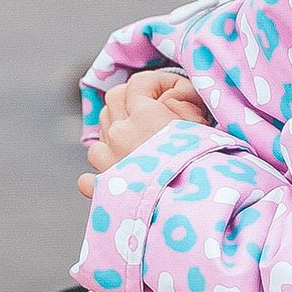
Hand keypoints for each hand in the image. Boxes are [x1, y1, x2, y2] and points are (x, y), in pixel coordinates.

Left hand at [81, 65, 207, 194]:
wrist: (191, 209)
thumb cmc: (202, 168)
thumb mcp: (202, 127)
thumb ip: (185, 105)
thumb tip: (171, 100)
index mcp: (145, 117)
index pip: (138, 83)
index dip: (155, 83)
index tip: (171, 92)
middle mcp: (121, 134)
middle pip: (113, 101)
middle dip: (129, 100)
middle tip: (150, 111)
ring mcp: (109, 162)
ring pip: (100, 134)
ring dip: (114, 133)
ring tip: (135, 143)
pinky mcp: (104, 190)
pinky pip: (89, 178)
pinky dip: (99, 177)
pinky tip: (114, 179)